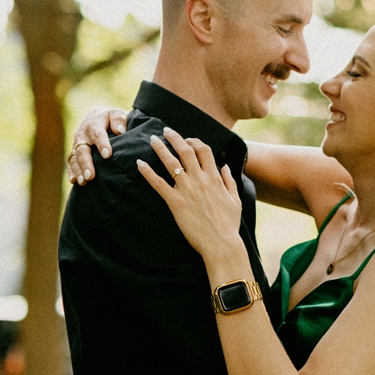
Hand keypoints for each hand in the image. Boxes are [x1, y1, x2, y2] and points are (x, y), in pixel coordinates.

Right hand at [68, 106, 128, 183]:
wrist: (95, 117)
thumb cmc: (110, 118)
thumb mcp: (116, 114)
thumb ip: (119, 120)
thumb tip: (119, 131)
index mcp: (94, 124)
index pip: (98, 134)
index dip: (102, 144)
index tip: (107, 155)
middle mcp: (83, 134)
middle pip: (83, 149)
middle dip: (86, 163)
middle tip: (90, 176)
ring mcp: (77, 144)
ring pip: (75, 157)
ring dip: (78, 170)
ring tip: (84, 181)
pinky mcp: (74, 152)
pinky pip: (71, 162)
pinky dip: (72, 172)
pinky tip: (74, 181)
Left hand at [136, 128, 244, 259]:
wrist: (221, 243)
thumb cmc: (229, 224)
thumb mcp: (235, 200)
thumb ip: (230, 181)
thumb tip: (225, 166)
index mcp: (214, 178)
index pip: (204, 150)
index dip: (194, 141)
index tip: (187, 139)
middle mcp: (200, 179)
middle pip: (185, 151)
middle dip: (174, 138)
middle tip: (165, 131)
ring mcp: (186, 190)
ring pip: (170, 163)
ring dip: (160, 149)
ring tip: (152, 140)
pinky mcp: (175, 202)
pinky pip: (158, 184)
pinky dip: (148, 172)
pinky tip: (139, 164)